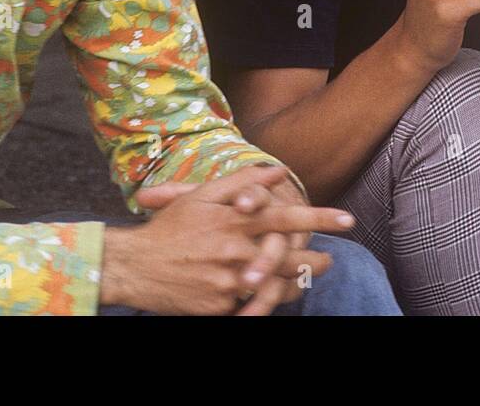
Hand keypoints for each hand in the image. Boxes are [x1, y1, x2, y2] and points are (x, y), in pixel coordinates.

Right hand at [105, 166, 353, 314]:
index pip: (285, 216)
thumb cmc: (170, 228)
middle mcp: (235, 252)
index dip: (319, 218)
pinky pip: (248, 305)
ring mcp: (227, 283)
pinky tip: (265, 296)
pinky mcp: (219, 308)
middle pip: (289, 259)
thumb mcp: (202, 197)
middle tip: (329, 260)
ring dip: (295, 284)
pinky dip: (259, 300)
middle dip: (315, 261)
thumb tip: (280, 171)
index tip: (347, 219)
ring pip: (276, 286)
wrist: (132, 267)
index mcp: (233, 221)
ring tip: (306, 280)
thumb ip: (243, 182)